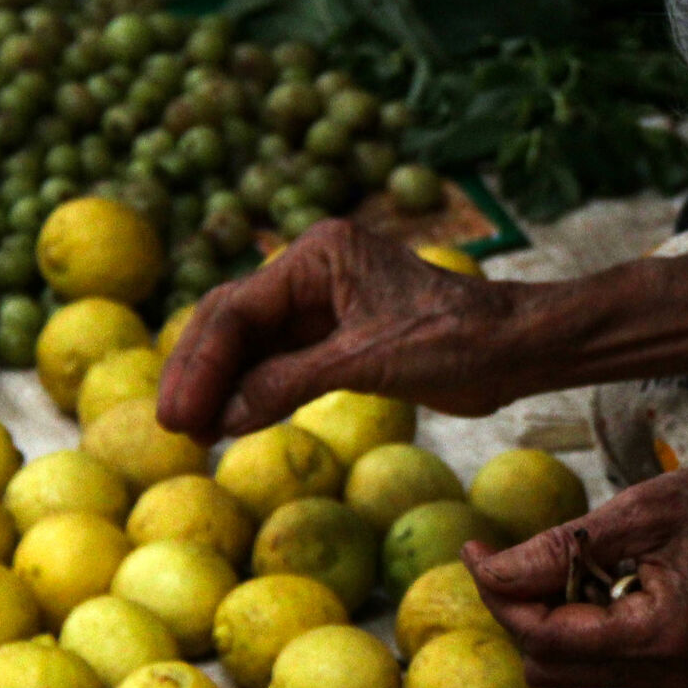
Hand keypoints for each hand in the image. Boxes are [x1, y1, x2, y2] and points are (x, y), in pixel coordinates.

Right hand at [156, 220, 519, 440]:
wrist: (516, 348)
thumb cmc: (456, 339)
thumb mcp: (369, 360)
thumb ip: (291, 382)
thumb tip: (221, 417)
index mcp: (319, 255)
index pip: (238, 309)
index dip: (201, 363)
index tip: (179, 414)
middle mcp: (312, 272)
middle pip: (232, 321)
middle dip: (199, 372)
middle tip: (172, 426)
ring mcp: (322, 305)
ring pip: (250, 345)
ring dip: (221, 386)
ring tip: (191, 432)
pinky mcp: (336, 338)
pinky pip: (278, 364)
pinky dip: (253, 393)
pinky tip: (228, 424)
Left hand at [465, 455, 687, 687]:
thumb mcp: (632, 512)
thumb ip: (555, 550)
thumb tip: (485, 571)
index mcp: (659, 637)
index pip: (547, 636)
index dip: (499, 595)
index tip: (471, 548)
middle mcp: (665, 673)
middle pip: (547, 663)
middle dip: (517, 609)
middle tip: (505, 552)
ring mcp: (669, 677)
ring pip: (565, 667)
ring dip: (546, 614)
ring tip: (568, 558)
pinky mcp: (667, 668)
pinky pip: (594, 657)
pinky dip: (575, 618)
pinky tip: (595, 575)